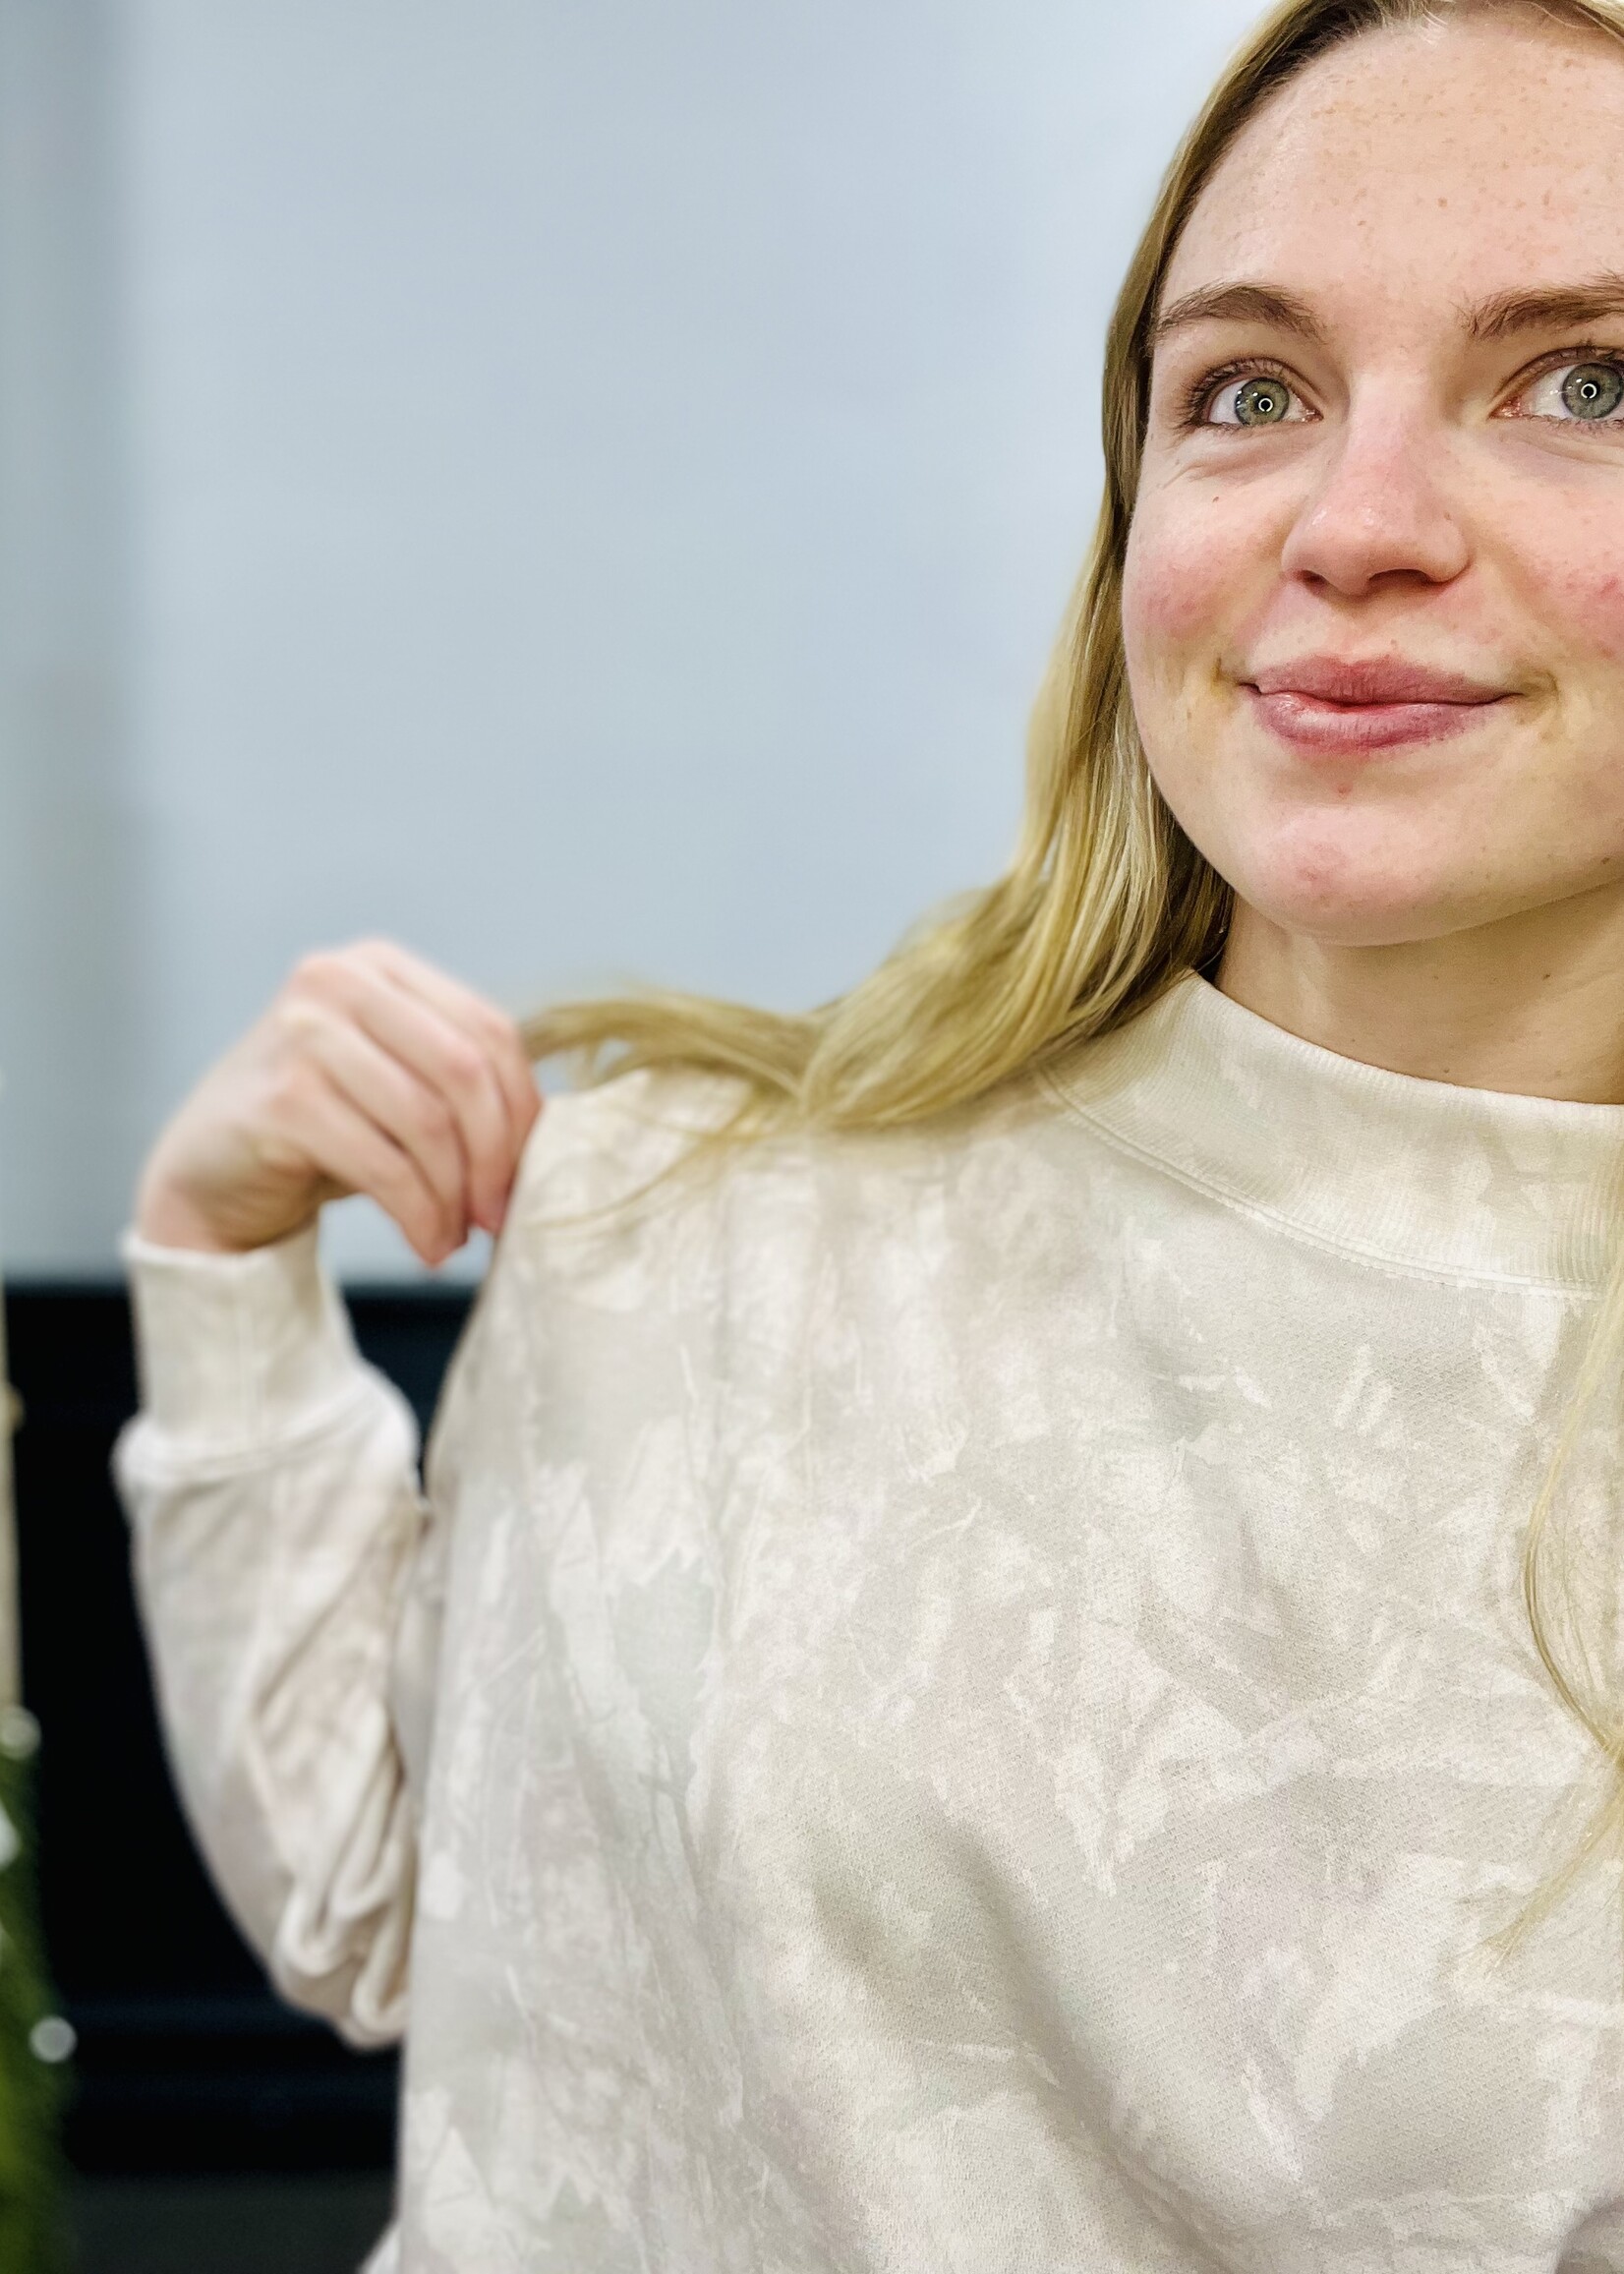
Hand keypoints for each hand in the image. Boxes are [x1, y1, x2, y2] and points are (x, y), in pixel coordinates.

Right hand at [135, 940, 540, 1265]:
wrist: (209, 1172)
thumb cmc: (320, 1130)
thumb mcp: (398, 1090)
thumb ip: (461, 1087)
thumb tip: (552, 1135)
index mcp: (380, 967)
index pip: (489, 1031)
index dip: (523, 1110)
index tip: (531, 1176)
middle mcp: (338, 982)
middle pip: (466, 1070)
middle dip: (496, 1156)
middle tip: (499, 1216)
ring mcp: (302, 1032)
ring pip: (427, 1123)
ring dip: (454, 1197)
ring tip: (455, 1237)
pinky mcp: (281, 1097)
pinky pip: (384, 1165)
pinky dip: (419, 1215)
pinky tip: (426, 1244)